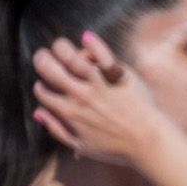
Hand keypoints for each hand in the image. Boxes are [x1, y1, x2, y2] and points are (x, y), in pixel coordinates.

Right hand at [32, 31, 186, 182]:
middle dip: (41, 59)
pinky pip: (102, 54)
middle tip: (45, 57)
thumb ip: (57, 130)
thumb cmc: (116, 148)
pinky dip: (93, 44)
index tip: (47, 84)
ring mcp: (98, 84)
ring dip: (60, 47)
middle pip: (48, 68)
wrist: (148, 141)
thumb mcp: (81, 145)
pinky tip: (87, 38)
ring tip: (61, 47)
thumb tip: (38, 113)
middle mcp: (80, 95)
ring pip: (69, 56)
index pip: (42, 91)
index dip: (40, 85)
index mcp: (69, 112)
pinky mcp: (116, 75)